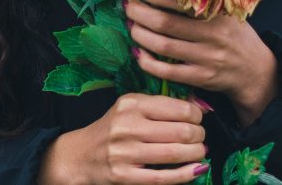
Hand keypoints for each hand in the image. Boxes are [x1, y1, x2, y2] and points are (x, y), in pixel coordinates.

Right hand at [38, 93, 209, 184]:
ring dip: (196, 154)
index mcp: (132, 103)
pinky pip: (163, 178)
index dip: (197, 116)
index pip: (179, 108)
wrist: (80, 155)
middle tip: (201, 138)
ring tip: (199, 152)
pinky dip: (185, 174)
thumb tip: (199, 106)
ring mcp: (125, 152)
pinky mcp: (124, 176)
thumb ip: (161, 105)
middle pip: (181, 131)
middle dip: (199, 136)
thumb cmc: (113, 128)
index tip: (199, 120)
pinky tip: (196, 169)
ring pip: (175, 153)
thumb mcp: (132, 107)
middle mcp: (128, 125)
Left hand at [124, 0, 279, 126]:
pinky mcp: (201, 78)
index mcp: (218, 13)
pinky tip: (138, 52)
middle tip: (127, 6)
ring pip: (163, 46)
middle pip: (165, 23)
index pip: (179, 0)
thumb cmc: (235, 36)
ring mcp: (207, 58)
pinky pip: (167, 71)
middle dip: (140, 13)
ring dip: (140, 35)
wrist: (255, 70)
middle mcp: (213, 35)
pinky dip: (148, 62)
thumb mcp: (227, 12)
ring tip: (130, 26)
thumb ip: (202, 2)